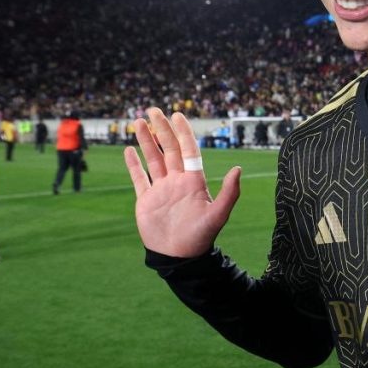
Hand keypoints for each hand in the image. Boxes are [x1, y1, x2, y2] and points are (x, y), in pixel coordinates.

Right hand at [124, 107, 240, 257]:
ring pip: (152, 159)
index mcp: (194, 181)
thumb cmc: (201, 237)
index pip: (188, 150)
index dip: (183, 132)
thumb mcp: (218, 214)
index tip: (177, 115)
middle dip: (161, 129)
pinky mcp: (146, 200)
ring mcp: (161, 189)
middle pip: (169, 149)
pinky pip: (138, 178)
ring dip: (146, 141)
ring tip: (139, 122)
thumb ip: (230, 192)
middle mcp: (177, 181)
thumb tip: (238, 168)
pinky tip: (128, 150)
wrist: (179, 257)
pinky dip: (133, 165)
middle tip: (153, 110)